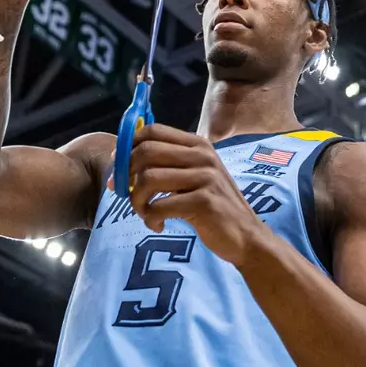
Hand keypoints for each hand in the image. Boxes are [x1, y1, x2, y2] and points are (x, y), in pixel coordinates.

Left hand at [127, 125, 266, 263]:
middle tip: (126, 195)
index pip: (152, 131)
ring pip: (147, 179)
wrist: (246, 236)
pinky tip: (158, 225)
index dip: (127, 147)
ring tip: (145, 213)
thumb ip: (169, 164)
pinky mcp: (205, 202)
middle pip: (145, 152)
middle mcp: (203, 156)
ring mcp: (206, 177)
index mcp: (198, 145)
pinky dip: (151, 218)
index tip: (119, 168)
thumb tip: (121, 160)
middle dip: (126, 175)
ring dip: (137, 201)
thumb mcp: (196, 176)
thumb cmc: (214, 207)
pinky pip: (160, 206)